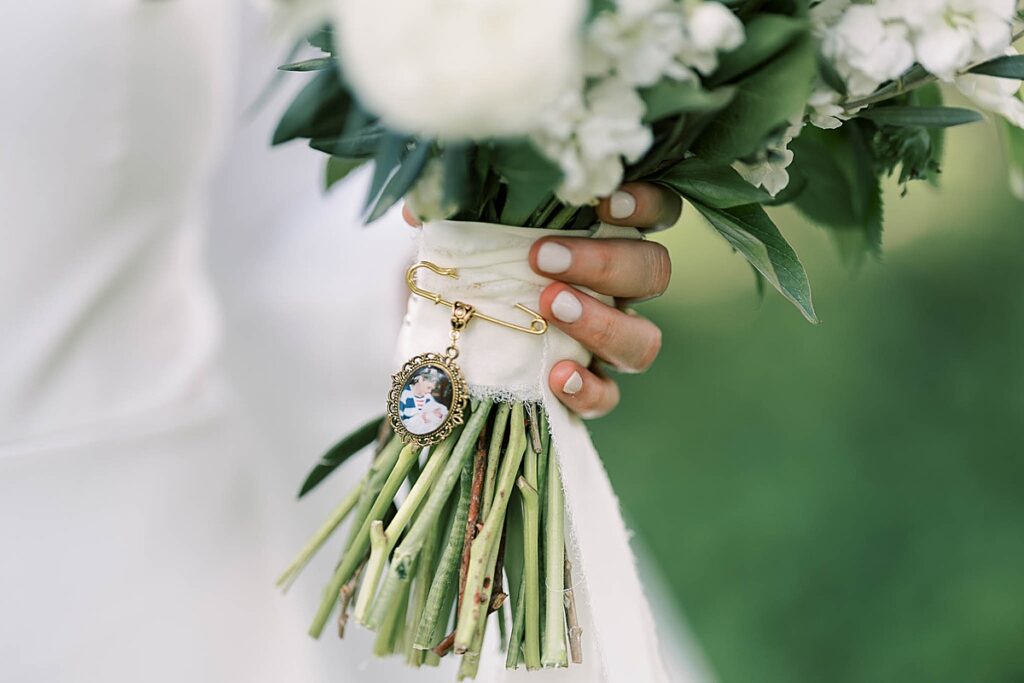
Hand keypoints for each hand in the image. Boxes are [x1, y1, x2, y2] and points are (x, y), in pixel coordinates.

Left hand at [401, 182, 680, 419]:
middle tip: (543, 258)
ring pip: (645, 339)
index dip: (645, 204)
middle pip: (655, 271)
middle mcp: (618, 289)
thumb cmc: (471, 268)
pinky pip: (608, 396)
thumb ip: (454, 212)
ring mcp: (609, 342)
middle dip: (605, 262)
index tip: (605, 202)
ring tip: (548, 307)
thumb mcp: (462, 233)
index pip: (655, 212)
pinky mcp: (589, 389)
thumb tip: (417, 213)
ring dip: (603, 323)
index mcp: (602, 238)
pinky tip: (555, 378)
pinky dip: (588, 390)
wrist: (448, 337)